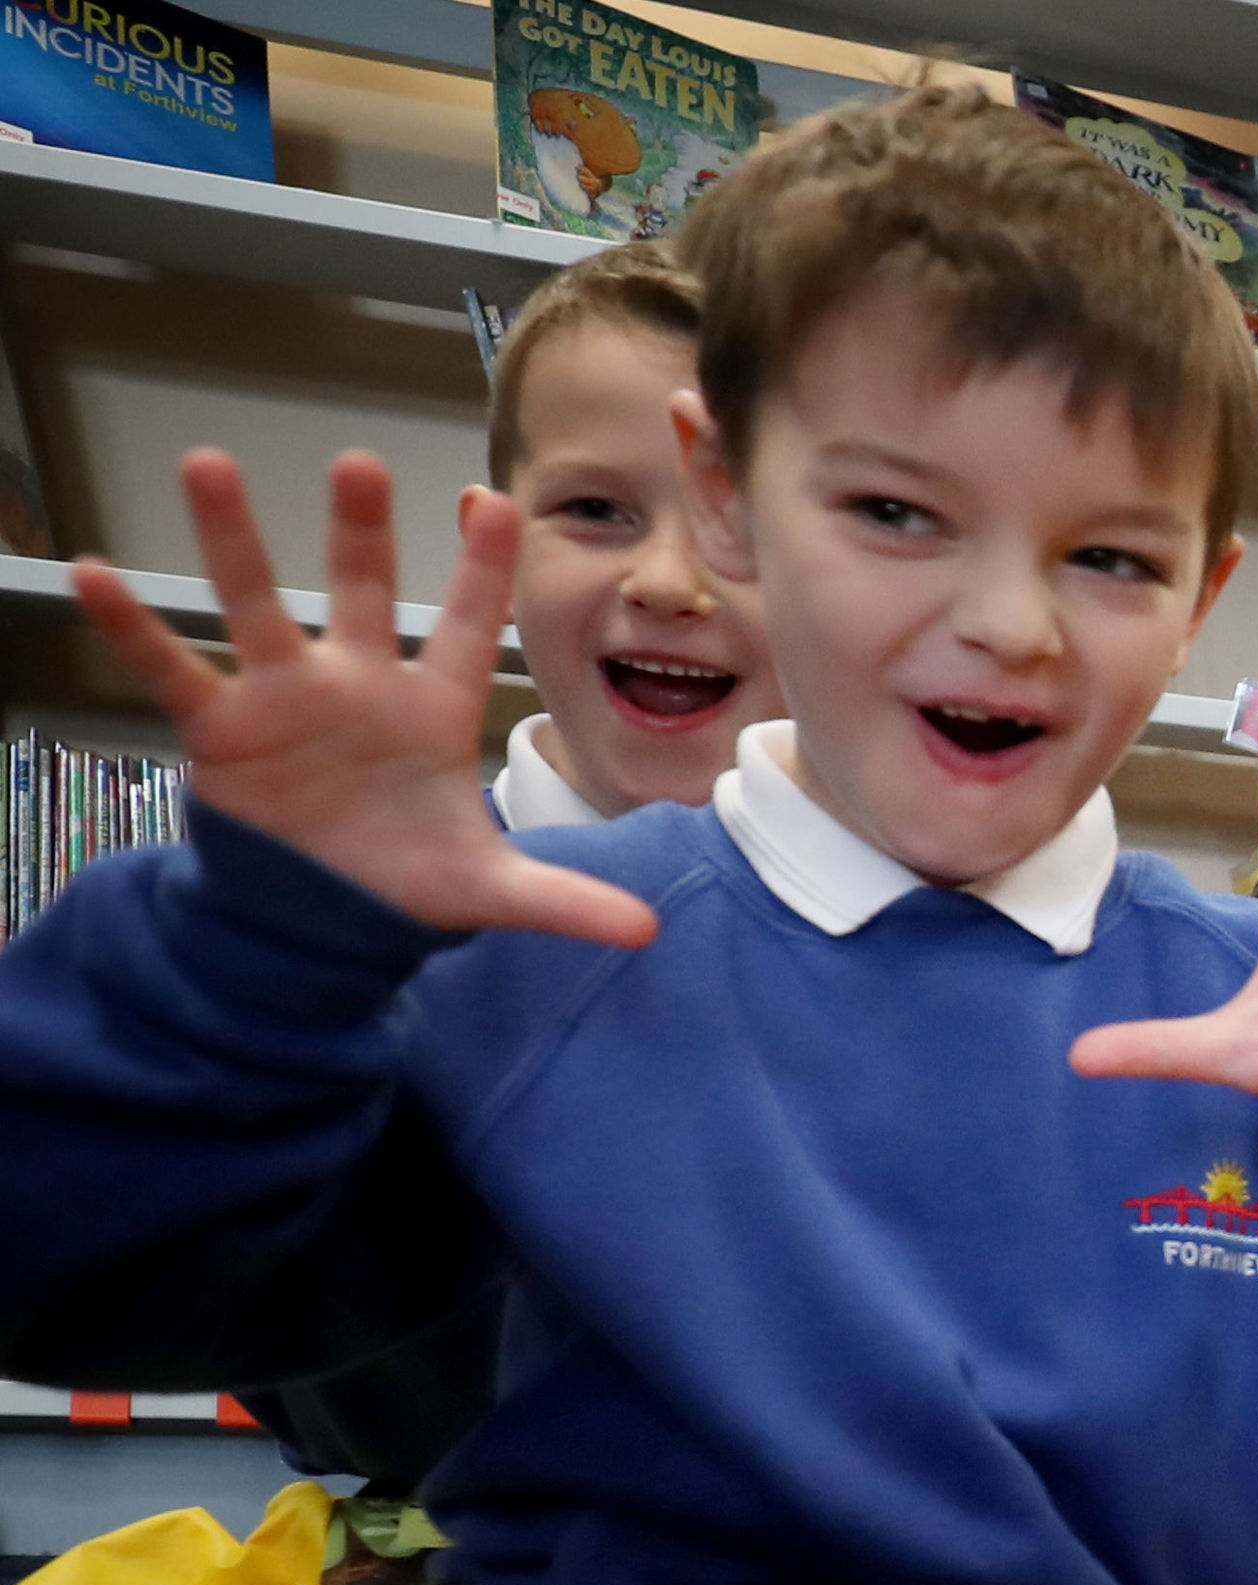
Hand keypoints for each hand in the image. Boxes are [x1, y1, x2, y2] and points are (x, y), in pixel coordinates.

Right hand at [72, 449, 654, 945]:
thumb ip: (565, 901)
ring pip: (258, 605)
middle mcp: (358, 686)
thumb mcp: (490, 892)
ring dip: (234, 541)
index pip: (466, 628)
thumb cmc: (410, 880)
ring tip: (207, 464)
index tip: (492, 498)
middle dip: (362, 532)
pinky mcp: (222, 732)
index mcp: (433, 712)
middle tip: (360, 460)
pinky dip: (133, 628)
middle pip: (361, 593)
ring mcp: (287, 700)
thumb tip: (648, 931)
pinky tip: (90, 575)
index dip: (481, 569)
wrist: (328, 917)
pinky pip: (172, 670)